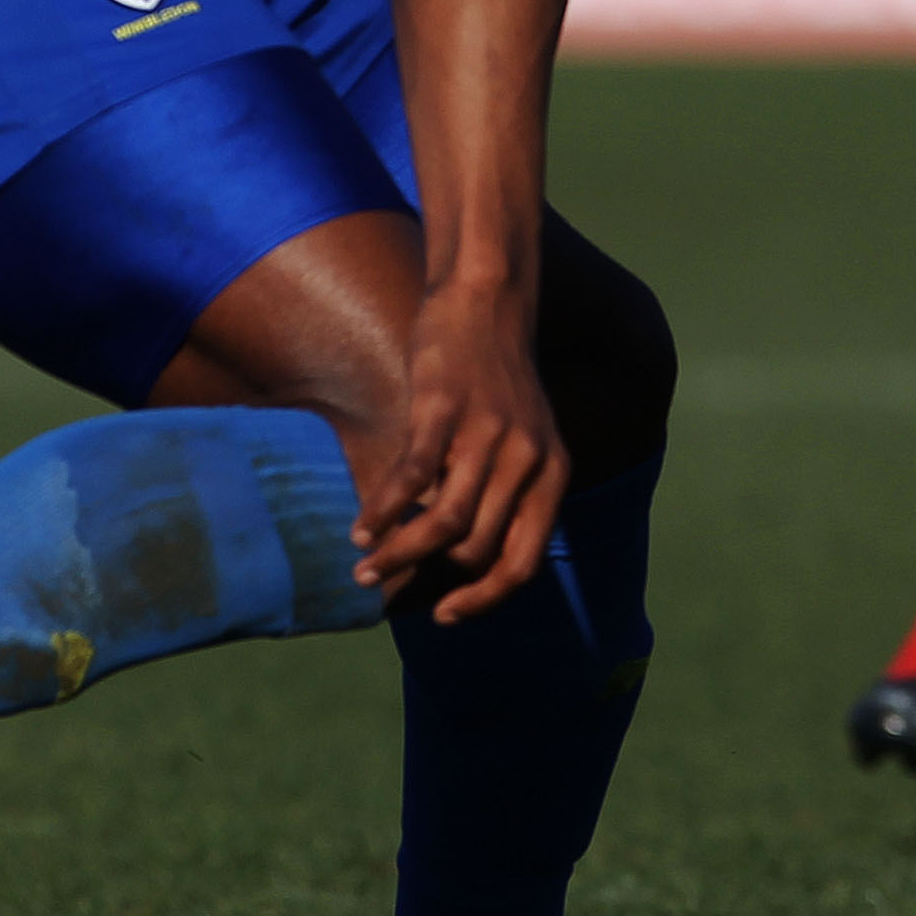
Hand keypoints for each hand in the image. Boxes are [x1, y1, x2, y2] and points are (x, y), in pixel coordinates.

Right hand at [353, 284, 569, 622]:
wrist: (487, 298)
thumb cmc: (497, 377)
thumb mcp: (527, 438)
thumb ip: (510, 491)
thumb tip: (465, 559)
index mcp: (553, 472)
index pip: (523, 562)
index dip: (485, 599)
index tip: (447, 616)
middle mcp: (529, 459)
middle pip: (475, 550)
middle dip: (426, 579)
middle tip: (381, 584)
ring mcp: (488, 434)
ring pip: (441, 524)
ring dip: (398, 555)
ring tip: (364, 565)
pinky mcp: (445, 408)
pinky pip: (411, 478)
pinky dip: (382, 511)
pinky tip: (361, 527)